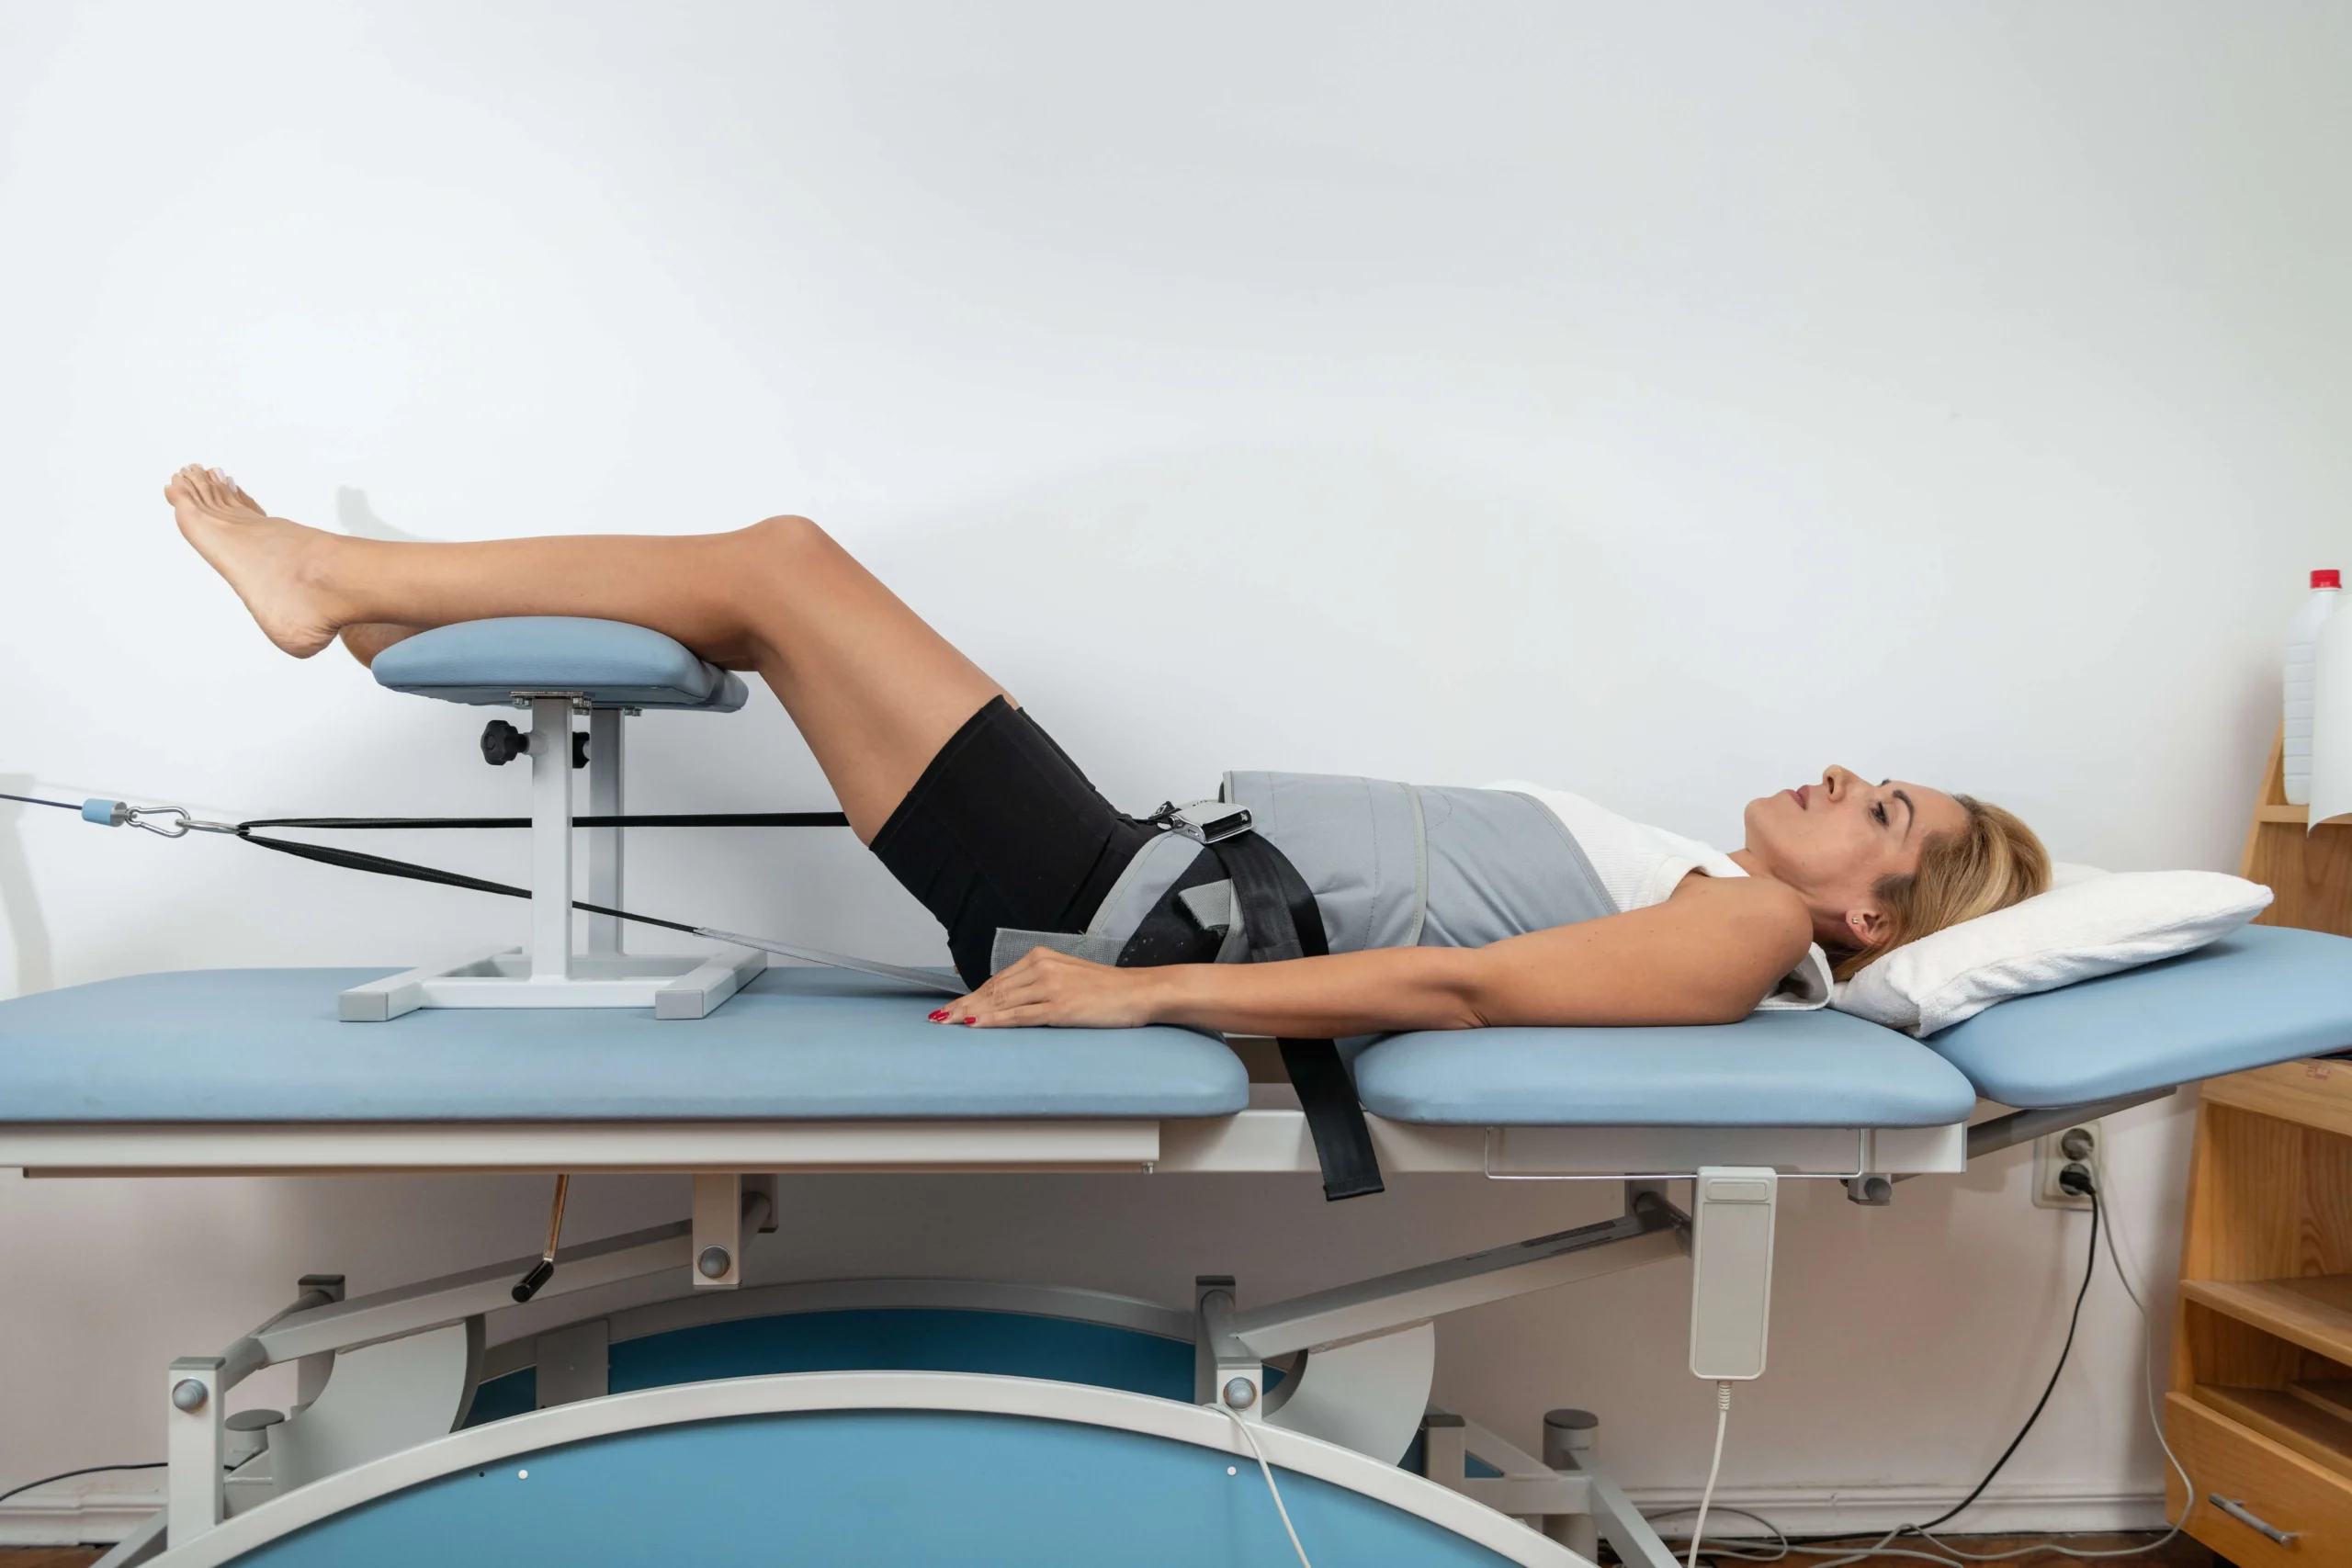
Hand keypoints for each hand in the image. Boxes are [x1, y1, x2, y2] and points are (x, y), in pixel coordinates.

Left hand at [928, 948, 1159, 1028]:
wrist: (1139, 992)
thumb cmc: (1108, 989)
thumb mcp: (1069, 978)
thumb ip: (1040, 984)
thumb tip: (1010, 1001)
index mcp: (1042, 957)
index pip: (997, 980)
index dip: (971, 996)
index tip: (952, 1007)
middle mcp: (1042, 968)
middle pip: (993, 990)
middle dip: (964, 1006)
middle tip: (940, 1018)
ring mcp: (1050, 987)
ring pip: (1001, 1002)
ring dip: (972, 1014)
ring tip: (949, 1024)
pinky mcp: (1059, 1006)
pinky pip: (1018, 1016)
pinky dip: (994, 1021)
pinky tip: (977, 1025)